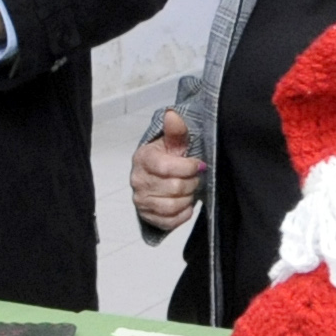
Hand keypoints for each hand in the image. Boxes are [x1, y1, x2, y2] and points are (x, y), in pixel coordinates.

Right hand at [131, 110, 204, 230]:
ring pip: (172, 206)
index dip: (187, 167)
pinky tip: (185, 203)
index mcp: (143, 158)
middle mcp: (138, 180)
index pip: (166, 167)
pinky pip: (170, 221)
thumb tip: (172, 114)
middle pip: (174, 188)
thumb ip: (175, 131)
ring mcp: (141, 200)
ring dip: (188, 198)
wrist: (159, 178)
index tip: (198, 165)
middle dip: (191, 183)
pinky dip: (183, 213)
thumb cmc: (168, 158)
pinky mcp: (147, 216)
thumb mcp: (173, 143)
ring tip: (189, 190)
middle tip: (195, 178)